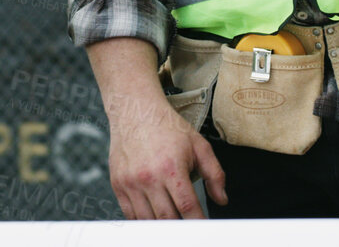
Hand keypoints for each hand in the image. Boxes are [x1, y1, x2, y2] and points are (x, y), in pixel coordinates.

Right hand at [105, 99, 227, 218]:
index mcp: (171, 167)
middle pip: (167, 218)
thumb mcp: (199, 145)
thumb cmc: (167, 127)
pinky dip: (143, 221)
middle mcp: (149, 177)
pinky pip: (130, 214)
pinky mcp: (117, 184)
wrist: (136, 111)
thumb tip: (221, 199)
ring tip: (173, 222)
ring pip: (148, 220)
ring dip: (162, 226)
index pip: (187, 206)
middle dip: (180, 227)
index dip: (198, 222)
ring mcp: (131, 182)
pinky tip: (154, 217)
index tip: (203, 227)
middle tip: (189, 227)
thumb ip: (214, 173)